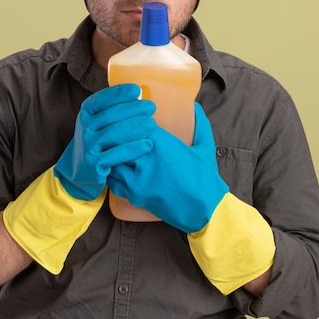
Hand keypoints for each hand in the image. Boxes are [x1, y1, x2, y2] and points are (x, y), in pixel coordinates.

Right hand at [54, 84, 156, 199]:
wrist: (81, 171)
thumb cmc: (98, 142)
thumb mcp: (99, 123)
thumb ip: (114, 110)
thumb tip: (139, 95)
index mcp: (86, 113)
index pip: (101, 99)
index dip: (118, 93)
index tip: (136, 90)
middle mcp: (85, 128)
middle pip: (109, 115)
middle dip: (132, 109)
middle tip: (151, 107)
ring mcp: (88, 146)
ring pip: (112, 134)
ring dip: (134, 127)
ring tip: (152, 124)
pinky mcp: (93, 164)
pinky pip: (115, 155)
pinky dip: (132, 149)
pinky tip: (147, 144)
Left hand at [108, 102, 228, 232]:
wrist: (206, 211)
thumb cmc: (206, 179)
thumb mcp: (205, 147)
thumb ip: (199, 125)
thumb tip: (195, 107)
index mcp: (162, 145)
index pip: (134, 124)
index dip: (131, 118)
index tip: (132, 117)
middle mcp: (147, 161)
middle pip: (118, 140)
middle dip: (117, 135)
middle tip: (116, 131)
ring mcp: (138, 180)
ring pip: (111, 160)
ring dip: (112, 154)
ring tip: (114, 150)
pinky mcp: (135, 195)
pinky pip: (113, 181)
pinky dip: (112, 173)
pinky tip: (116, 169)